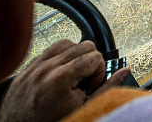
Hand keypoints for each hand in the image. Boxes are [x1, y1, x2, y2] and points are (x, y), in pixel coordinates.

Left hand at [0, 39, 131, 121]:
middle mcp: (46, 68)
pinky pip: (50, 48)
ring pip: (68, 42)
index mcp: (60, 79)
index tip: (91, 85)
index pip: (94, 56)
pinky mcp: (28, 66)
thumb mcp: (82, 109)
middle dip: (90, 61)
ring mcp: (35, 65)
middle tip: (84, 80)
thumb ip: (106, 89)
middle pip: (84, 45)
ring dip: (75, 56)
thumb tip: (123, 72)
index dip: (98, 71)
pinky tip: (61, 72)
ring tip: (73, 75)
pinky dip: (60, 56)